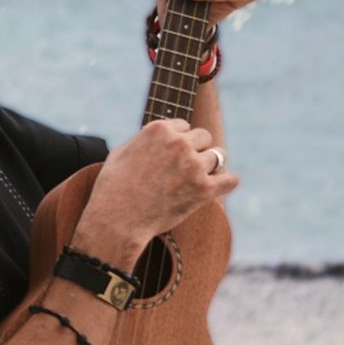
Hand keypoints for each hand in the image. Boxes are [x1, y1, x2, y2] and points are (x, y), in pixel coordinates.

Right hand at [73, 119, 237, 271]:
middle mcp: (179, 143)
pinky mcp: (205, 189)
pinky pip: (231, 179)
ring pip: (219, 156)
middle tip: (185, 167)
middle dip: (197, 149)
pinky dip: (226, 183)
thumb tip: (159, 136)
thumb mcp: (120, 152)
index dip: (178, 140)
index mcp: (158, 130)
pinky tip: (216, 187)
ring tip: (197, 178)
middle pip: (205, 137)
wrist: (118, 219)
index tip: (171, 155)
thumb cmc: (113, 187)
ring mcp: (194, 166)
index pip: (184, 125)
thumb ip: (144, 139)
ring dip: (210, 166)